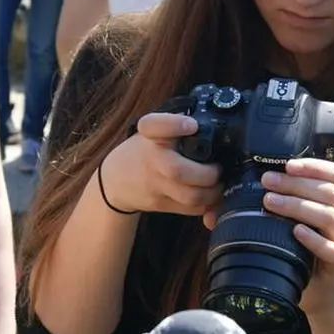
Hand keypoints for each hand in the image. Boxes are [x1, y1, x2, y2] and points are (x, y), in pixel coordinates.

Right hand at [99, 112, 221, 216]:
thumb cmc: (142, 152)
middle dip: (209, 172)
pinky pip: (191, 209)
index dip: (174, 124)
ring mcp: (155, 186)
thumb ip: (174, 125)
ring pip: (190, 196)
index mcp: (149, 136)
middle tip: (218, 168)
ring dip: (212, 192)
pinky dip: (207, 204)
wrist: (115, 182)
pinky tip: (210, 195)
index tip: (192, 125)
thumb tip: (204, 126)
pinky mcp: (161, 204)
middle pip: (178, 171)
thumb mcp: (151, 132)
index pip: (155, 126)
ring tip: (217, 183)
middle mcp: (151, 160)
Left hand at [259, 158, 333, 315]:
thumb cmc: (305, 252)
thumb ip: (284, 205)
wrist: (321, 291)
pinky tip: (295, 231)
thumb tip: (242, 194)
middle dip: (295, 184)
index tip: (288, 164)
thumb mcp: (297, 224)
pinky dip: (313, 239)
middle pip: (328, 192)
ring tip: (271, 202)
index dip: (314, 166)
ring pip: (330, 216)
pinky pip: (332, 249)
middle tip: (268, 181)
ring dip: (298, 206)